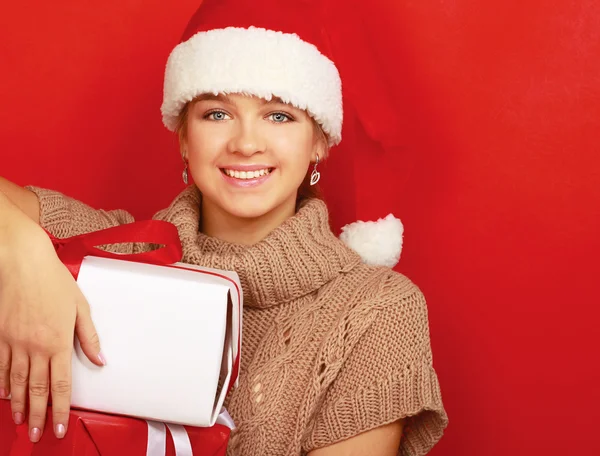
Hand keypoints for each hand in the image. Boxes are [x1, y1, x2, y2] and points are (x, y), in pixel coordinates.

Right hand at [0, 224, 104, 441]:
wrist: (23, 263)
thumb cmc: (53, 281)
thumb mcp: (80, 307)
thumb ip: (89, 337)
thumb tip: (100, 359)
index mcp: (58, 341)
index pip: (61, 385)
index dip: (61, 409)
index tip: (60, 426)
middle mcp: (35, 346)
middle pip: (37, 389)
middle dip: (39, 415)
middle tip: (40, 435)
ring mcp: (15, 343)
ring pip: (17, 382)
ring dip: (20, 405)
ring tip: (23, 422)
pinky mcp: (1, 336)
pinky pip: (1, 366)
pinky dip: (3, 383)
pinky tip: (5, 395)